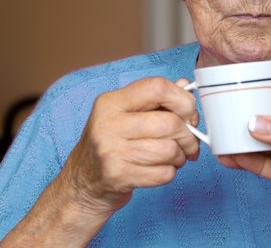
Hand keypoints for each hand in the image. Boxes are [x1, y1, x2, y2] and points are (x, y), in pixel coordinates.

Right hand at [60, 77, 200, 216]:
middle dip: (188, 136)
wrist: (81, 184)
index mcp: (112, 102)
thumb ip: (156, 99)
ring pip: (169, 150)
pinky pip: (163, 173)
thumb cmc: (111, 144)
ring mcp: (111, 151)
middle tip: (189, 142)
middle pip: (170, 123)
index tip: (189, 113)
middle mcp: (108, 123)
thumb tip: (185, 87)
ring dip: (180, 156)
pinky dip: (169, 173)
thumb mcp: (126, 115)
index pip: (157, 87)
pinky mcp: (118, 176)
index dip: (183, 100)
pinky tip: (160, 170)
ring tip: (174, 157)